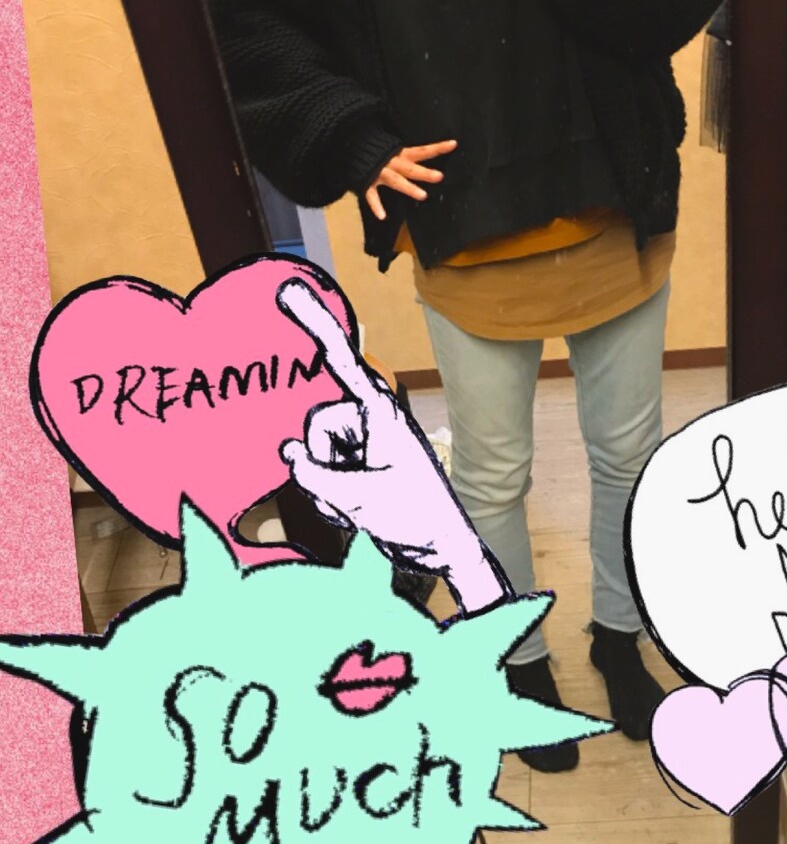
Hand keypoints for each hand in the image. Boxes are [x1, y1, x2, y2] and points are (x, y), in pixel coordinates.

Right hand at [276, 278, 508, 613]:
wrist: (442, 551)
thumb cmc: (417, 518)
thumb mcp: (362, 498)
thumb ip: (316, 475)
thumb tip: (288, 453)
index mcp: (380, 414)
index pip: (342, 363)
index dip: (315, 327)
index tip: (291, 292)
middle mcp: (369, 422)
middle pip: (316, 427)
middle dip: (326, 463)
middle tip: (364, 491)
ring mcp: (363, 446)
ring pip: (314, 453)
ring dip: (328, 485)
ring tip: (364, 504)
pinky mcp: (358, 467)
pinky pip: (320, 473)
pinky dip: (330, 496)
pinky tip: (356, 513)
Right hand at [365, 139, 456, 220]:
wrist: (350, 145)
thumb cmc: (376, 150)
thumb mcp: (393, 148)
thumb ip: (408, 155)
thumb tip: (426, 155)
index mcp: (400, 154)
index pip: (422, 151)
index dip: (437, 148)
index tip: (453, 144)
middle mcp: (392, 163)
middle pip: (411, 168)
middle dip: (424, 173)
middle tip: (440, 176)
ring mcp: (380, 173)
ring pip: (396, 181)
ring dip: (409, 188)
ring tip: (423, 196)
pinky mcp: (367, 182)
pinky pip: (372, 195)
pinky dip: (376, 205)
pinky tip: (383, 216)